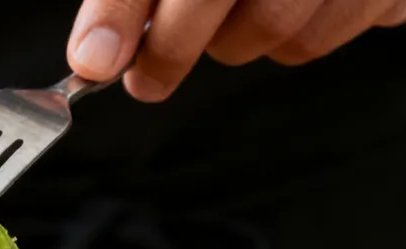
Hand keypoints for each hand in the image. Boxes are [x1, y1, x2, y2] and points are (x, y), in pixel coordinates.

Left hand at [67, 0, 405, 102]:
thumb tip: (95, 51)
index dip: (119, 11)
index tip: (94, 61)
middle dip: (167, 51)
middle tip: (146, 81)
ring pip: (267, 29)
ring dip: (234, 43)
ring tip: (230, 20)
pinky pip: (311, 42)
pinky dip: (286, 43)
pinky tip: (290, 11)